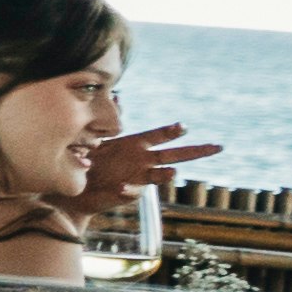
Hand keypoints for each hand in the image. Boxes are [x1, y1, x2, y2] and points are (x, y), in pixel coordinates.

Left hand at [73, 126, 223, 213]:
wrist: (74, 189)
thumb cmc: (87, 160)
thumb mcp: (95, 140)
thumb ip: (108, 122)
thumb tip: (118, 98)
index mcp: (136, 145)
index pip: (159, 136)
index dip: (171, 131)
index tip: (183, 126)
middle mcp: (143, 162)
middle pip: (173, 155)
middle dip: (196, 151)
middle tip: (217, 147)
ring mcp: (138, 178)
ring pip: (159, 176)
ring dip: (166, 174)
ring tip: (173, 173)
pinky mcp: (126, 193)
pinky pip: (130, 191)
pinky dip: (128, 189)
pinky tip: (121, 186)